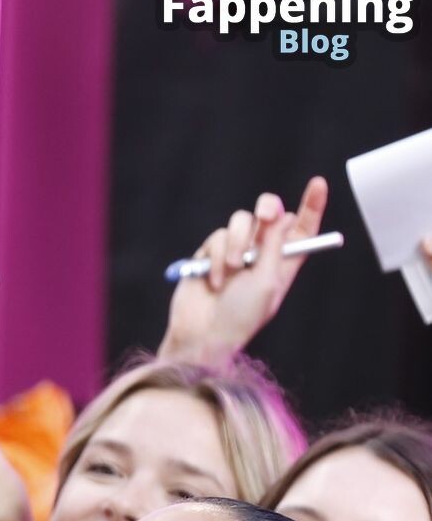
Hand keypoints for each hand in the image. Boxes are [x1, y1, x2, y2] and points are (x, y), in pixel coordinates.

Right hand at [161, 176, 327, 369]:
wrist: (203, 336)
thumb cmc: (240, 317)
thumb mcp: (267, 281)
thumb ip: (274, 246)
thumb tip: (280, 214)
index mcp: (282, 262)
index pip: (301, 228)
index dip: (311, 205)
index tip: (318, 184)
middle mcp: (260, 253)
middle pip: (270, 212)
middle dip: (268, 208)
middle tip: (265, 217)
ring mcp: (235, 251)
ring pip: (241, 221)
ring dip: (237, 243)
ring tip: (233, 270)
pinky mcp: (210, 254)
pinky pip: (218, 236)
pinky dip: (217, 257)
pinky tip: (214, 281)